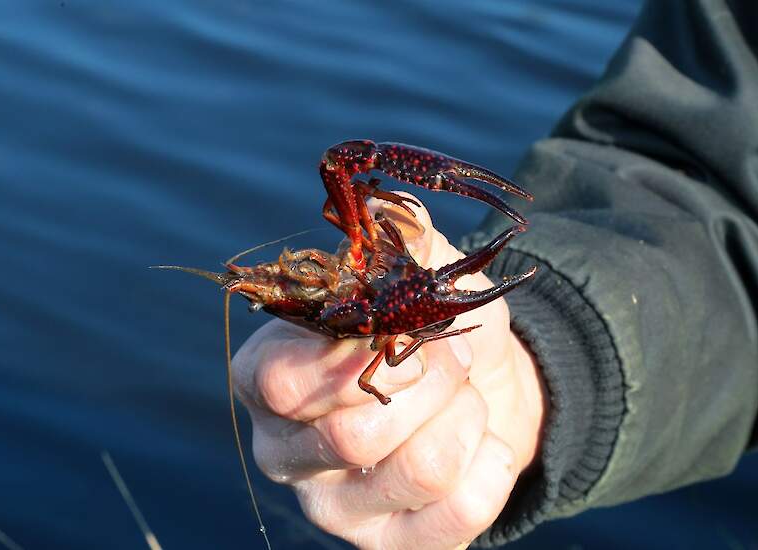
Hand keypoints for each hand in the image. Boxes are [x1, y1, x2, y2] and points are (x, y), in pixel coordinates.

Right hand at [232, 193, 545, 548]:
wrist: (479, 389)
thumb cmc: (426, 326)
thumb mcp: (417, 268)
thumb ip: (400, 233)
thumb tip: (393, 209)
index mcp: (265, 376)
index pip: (278, 381)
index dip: (357, 350)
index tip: (405, 323)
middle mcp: (283, 450)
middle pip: (352, 434)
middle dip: (432, 381)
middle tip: (454, 358)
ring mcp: (332, 505)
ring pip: (416, 469)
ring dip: (467, 417)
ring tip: (467, 397)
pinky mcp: (388, 544)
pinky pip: (459, 512)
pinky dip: (492, 463)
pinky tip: (480, 442)